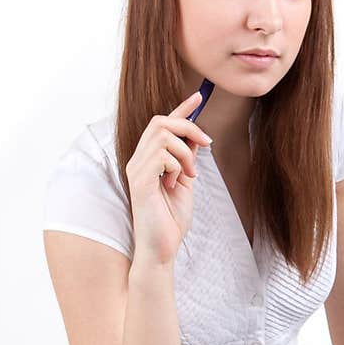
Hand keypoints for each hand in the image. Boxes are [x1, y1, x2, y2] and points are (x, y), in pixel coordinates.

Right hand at [126, 92, 212, 266]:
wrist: (161, 248)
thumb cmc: (170, 220)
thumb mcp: (185, 182)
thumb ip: (187, 158)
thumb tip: (197, 137)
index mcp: (148, 160)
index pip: (162, 124)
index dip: (181, 108)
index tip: (199, 96)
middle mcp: (138, 160)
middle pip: (161, 121)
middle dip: (188, 126)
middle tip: (206, 143)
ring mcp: (136, 169)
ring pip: (164, 136)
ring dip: (185, 153)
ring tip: (189, 175)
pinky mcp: (140, 180)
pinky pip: (162, 155)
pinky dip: (177, 165)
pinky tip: (176, 183)